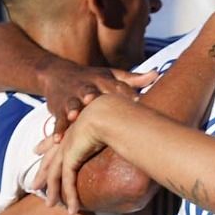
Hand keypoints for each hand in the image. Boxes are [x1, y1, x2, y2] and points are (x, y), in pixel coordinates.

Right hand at [40, 63, 158, 128]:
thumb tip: (156, 74)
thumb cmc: (93, 79)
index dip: (125, 92)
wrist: (57, 74)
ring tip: (74, 116)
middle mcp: (85, 88)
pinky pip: (58, 121)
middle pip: (90, 91)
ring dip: (73, 109)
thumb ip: (134, 79)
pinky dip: (57, 130)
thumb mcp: (112, 76)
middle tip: (95, 99)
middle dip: (93, 95)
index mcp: (101, 81)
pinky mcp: (58, 109)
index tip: (137, 99)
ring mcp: (71, 98)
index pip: (115, 86)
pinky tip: (58, 140)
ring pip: (72, 104)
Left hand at [43, 96, 118, 212]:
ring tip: (50, 205)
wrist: (110, 111)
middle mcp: (67, 138)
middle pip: (50, 159)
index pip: (56, 140)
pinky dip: (69, 197)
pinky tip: (72, 209)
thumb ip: (115, 130)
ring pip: (54, 174)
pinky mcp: (70, 158)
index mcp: (74, 127)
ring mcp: (66, 148)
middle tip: (34, 185)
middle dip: (41, 173)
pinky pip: (67, 182)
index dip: (46, 145)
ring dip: (53, 192)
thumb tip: (128, 134)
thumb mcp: (112, 124)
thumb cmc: (117, 116)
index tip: (37, 149)